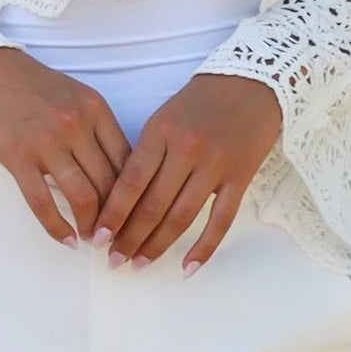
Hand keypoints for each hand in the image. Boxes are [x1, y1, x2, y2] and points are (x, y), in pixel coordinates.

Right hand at [0, 46, 132, 249]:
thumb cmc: (30, 85)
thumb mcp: (74, 97)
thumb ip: (96, 129)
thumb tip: (116, 174)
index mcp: (96, 108)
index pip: (127, 160)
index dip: (134, 193)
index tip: (134, 213)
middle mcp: (77, 124)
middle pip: (110, 182)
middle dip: (116, 216)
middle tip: (115, 236)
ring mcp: (47, 140)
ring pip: (82, 196)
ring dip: (91, 226)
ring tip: (91, 240)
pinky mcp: (18, 156)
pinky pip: (42, 202)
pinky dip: (57, 228)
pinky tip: (65, 240)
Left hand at [90, 73, 282, 275]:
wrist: (252, 82)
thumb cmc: (199, 101)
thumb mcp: (163, 117)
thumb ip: (144, 154)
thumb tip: (121, 200)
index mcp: (161, 131)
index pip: (131, 182)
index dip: (113, 214)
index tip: (98, 237)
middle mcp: (187, 149)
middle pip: (153, 204)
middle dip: (130, 238)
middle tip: (113, 260)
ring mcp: (216, 165)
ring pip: (182, 216)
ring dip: (158, 246)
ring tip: (139, 265)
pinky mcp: (241, 178)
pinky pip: (221, 221)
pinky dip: (204, 248)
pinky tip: (187, 269)